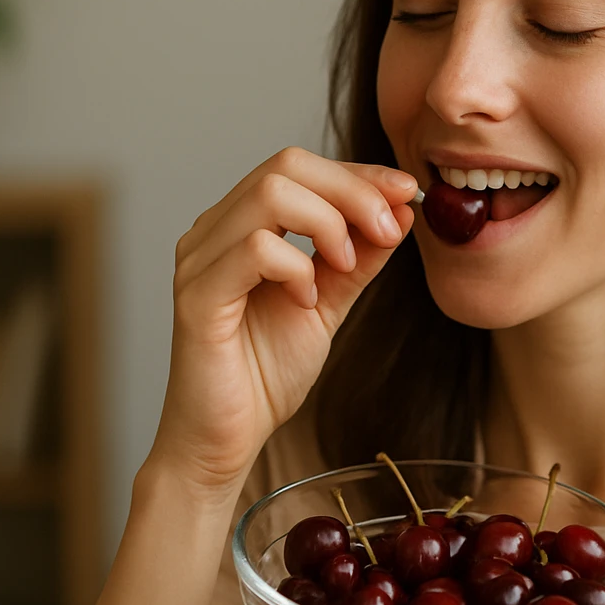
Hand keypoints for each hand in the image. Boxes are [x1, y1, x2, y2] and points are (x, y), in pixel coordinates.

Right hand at [148, 147, 417, 494]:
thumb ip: (358, 257)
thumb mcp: (330, 303)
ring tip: (344, 269)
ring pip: (270, 194)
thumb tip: (400, 210)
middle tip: (388, 230)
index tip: (407, 191)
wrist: (228, 439)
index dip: (359, 174)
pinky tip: (306, 301)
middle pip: (286, 165)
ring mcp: (200, 259)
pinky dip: (296, 267)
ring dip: (328, 224)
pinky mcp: (197, 297)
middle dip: (352, 191)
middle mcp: (214, 230)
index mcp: (242, 224)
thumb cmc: (265, 373)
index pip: (300, 168)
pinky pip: (254, 249)